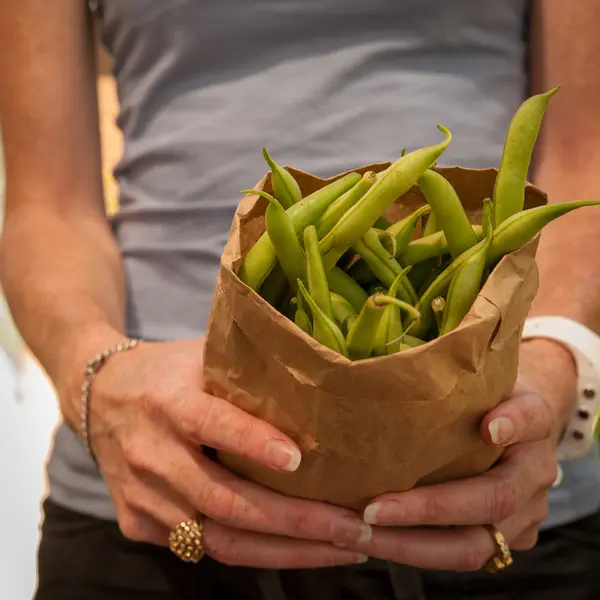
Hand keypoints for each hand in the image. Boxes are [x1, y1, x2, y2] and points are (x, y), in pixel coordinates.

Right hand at [81, 336, 371, 568]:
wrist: (99, 396)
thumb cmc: (166, 372)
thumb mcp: (200, 356)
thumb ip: (247, 370)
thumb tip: (320, 381)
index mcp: (167, 402)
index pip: (210, 424)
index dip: (252, 443)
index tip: (298, 459)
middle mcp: (150, 454)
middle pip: (225, 500)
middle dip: (295, 521)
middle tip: (354, 527)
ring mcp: (142, 497)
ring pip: (219, 540)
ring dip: (287, 549)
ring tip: (346, 547)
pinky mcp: (139, 524)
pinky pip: (204, 549)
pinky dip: (258, 552)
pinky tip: (303, 548)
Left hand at [337, 339, 576, 571]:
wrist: (511, 423)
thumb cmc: (481, 395)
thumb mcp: (478, 375)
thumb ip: (467, 379)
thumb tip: (455, 402)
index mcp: (535, 425)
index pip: (530, 421)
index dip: (513, 425)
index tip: (487, 428)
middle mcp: (535, 477)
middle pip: (491, 504)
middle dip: (425, 512)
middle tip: (369, 511)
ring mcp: (521, 517)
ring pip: (469, 548)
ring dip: (406, 546)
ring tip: (355, 534)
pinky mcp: (500, 541)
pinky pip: (453, 556)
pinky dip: (406, 551)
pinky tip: (366, 541)